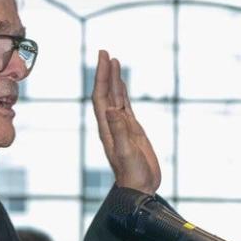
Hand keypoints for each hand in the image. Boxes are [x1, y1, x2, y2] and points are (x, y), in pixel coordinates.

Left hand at [92, 50, 160, 193]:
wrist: (140, 188)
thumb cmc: (132, 175)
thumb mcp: (126, 153)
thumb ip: (119, 131)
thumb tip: (112, 108)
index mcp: (108, 127)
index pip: (101, 96)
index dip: (101, 76)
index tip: (104, 58)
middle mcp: (112, 124)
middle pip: (106, 92)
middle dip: (105, 72)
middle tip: (105, 52)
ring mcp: (122, 126)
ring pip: (115, 97)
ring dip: (113, 79)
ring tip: (113, 61)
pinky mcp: (132, 130)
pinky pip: (125, 106)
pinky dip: (122, 92)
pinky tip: (122, 85)